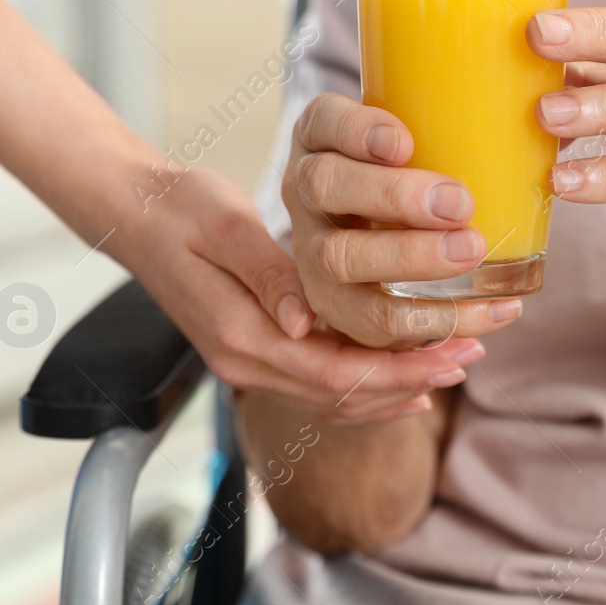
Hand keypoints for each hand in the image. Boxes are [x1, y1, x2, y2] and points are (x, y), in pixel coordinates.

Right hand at [111, 165, 483, 424]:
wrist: (132, 212)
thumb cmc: (179, 207)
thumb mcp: (224, 224)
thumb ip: (266, 273)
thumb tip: (305, 321)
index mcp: (240, 335)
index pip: (336, 374)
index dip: (401, 368)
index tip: (456, 349)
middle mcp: (245, 362)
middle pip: (345, 394)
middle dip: (414, 378)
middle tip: (473, 353)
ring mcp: (249, 361)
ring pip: (336, 397)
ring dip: (398, 383)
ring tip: (455, 361)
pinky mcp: (257, 347)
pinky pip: (322, 382)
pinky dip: (369, 383)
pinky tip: (406, 374)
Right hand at [282, 93, 526, 350]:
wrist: (384, 239)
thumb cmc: (421, 167)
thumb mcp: (425, 129)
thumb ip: (460, 112)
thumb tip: (550, 81)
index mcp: (323, 136)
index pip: (325, 121)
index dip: (357, 131)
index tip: (404, 141)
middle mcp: (306, 190)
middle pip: (327, 187)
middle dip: (393, 196)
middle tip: (459, 204)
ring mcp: (315, 252)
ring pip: (342, 259)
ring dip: (410, 260)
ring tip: (473, 252)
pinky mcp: (341, 307)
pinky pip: (379, 324)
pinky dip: (442, 320)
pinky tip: (498, 309)